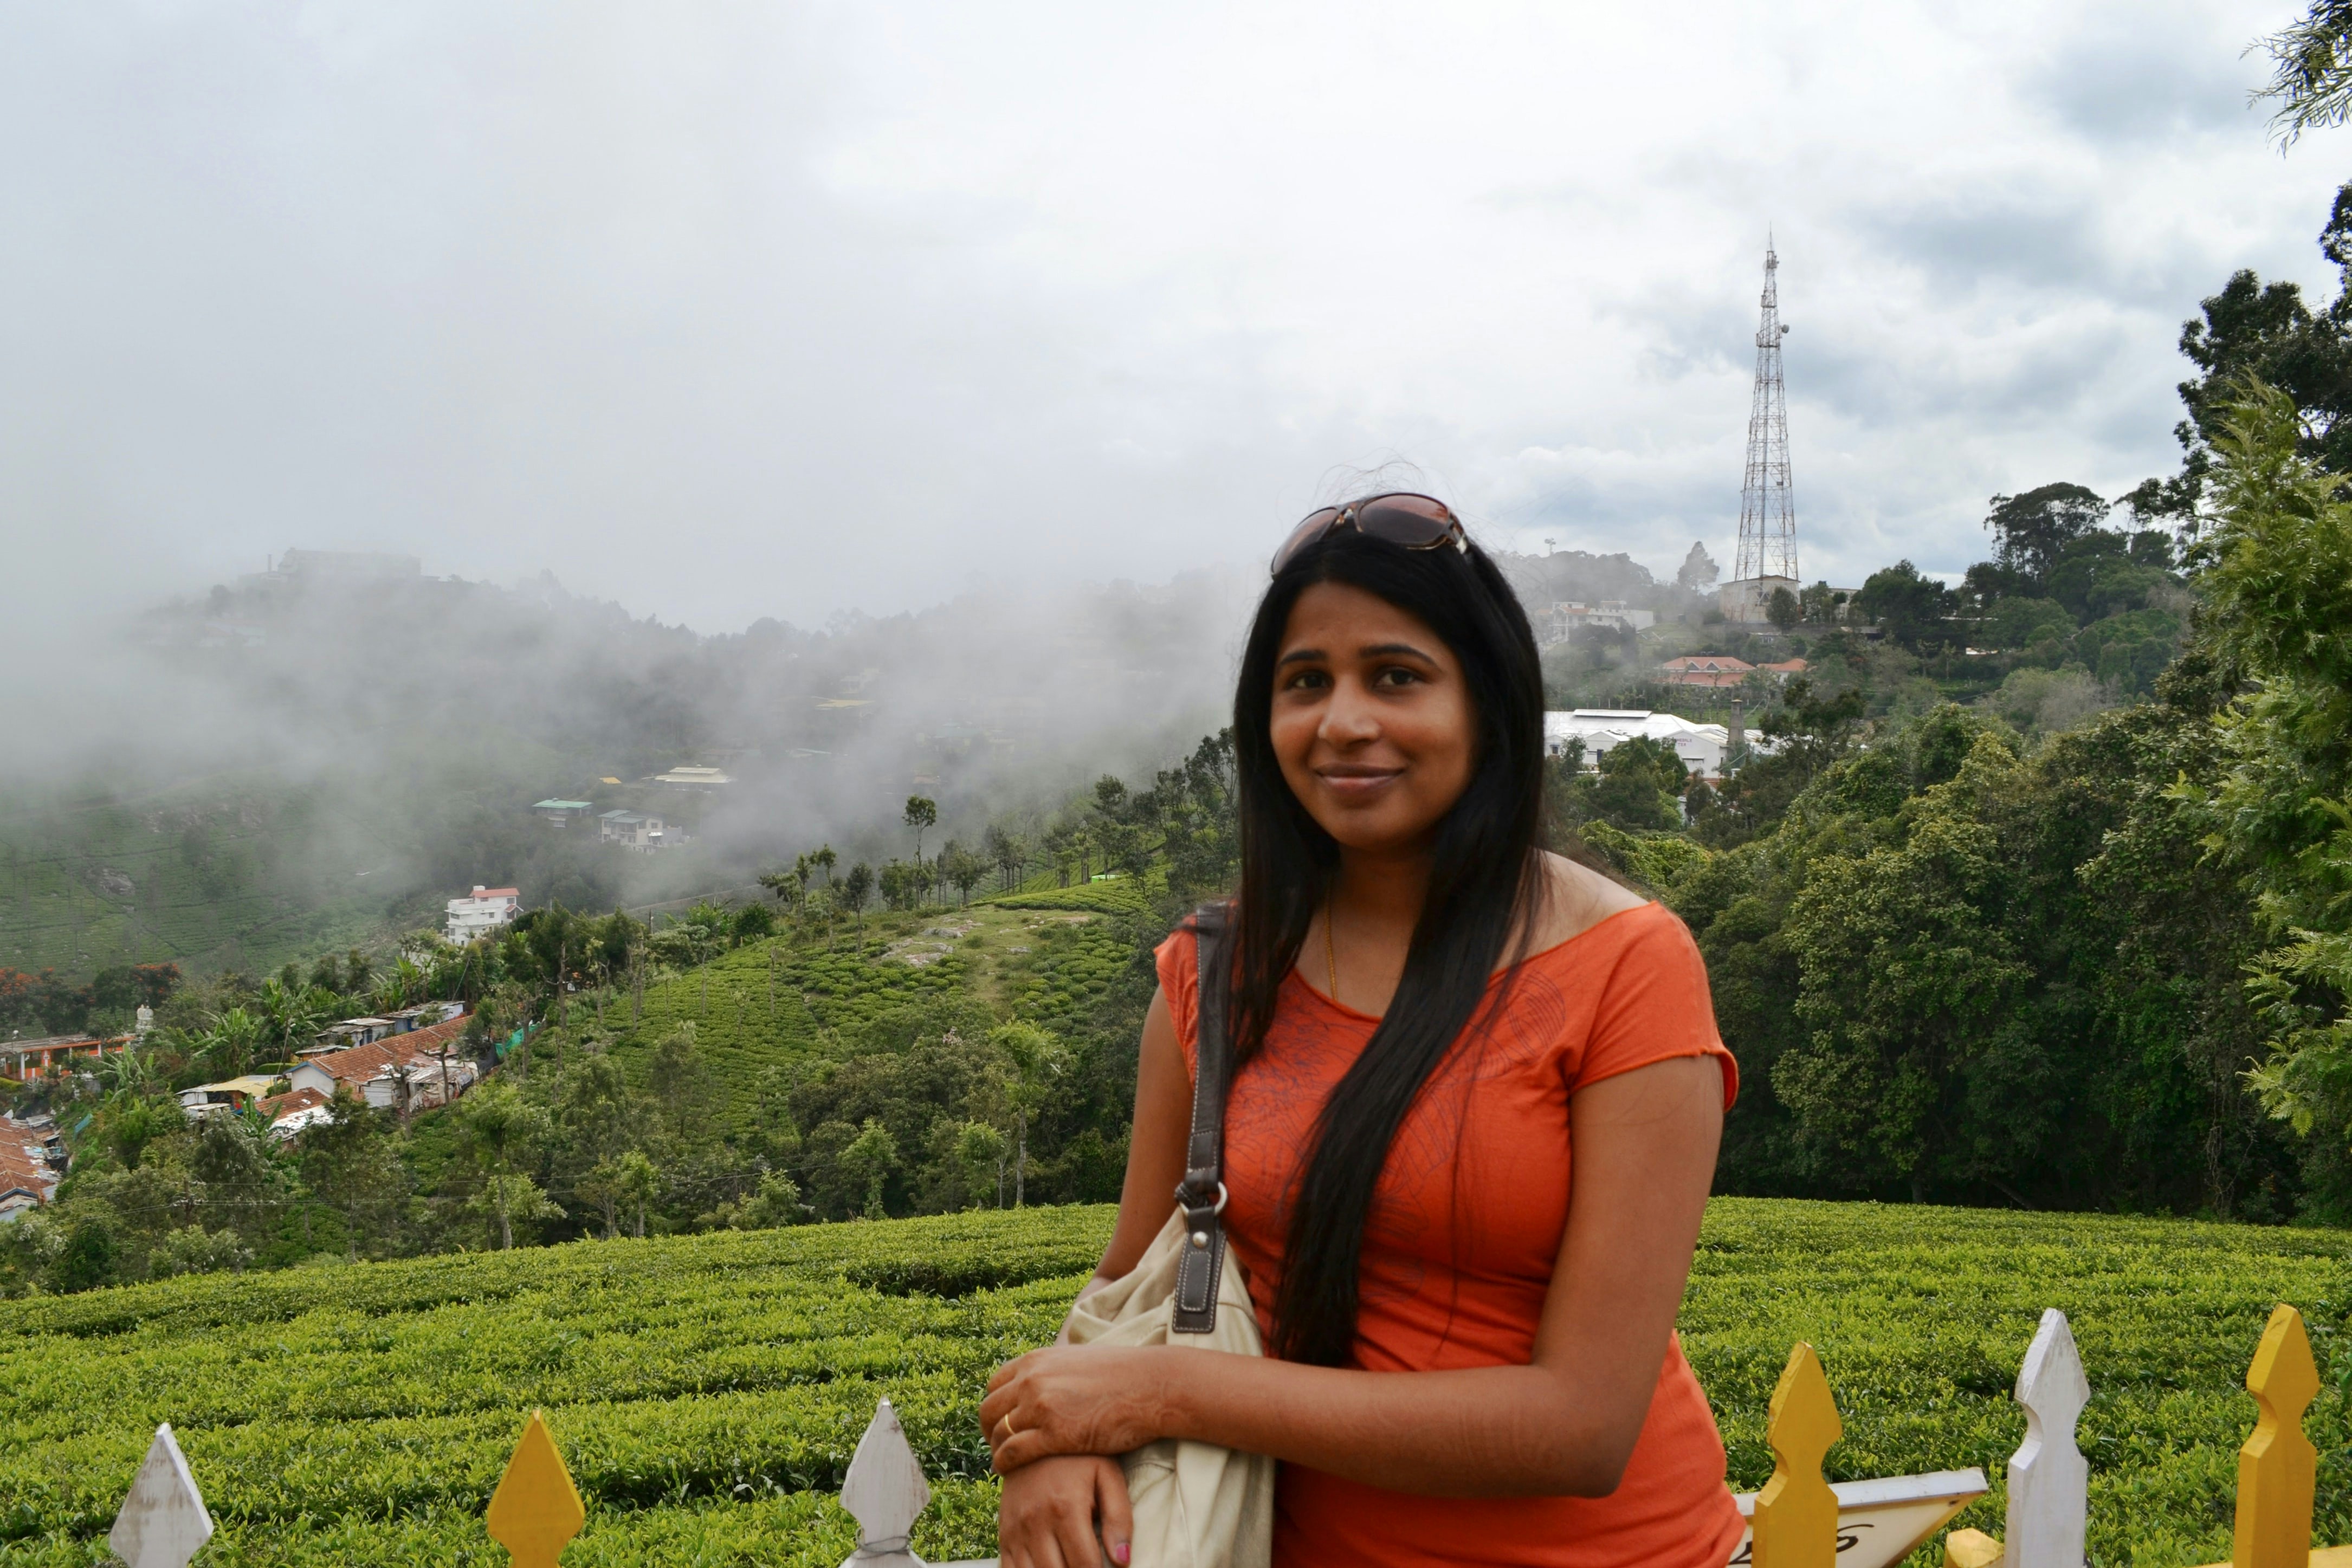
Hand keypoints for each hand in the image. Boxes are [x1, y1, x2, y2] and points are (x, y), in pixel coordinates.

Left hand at [981, 1345, 1176, 1472]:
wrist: (1151, 1387)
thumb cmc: (1123, 1376)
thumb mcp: (1078, 1360)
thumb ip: (1054, 1370)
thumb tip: (1045, 1379)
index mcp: (1037, 1360)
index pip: (994, 1384)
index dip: (994, 1407)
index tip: (1001, 1423)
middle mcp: (1032, 1379)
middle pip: (988, 1410)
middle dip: (989, 1431)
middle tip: (999, 1446)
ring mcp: (1041, 1406)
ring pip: (997, 1433)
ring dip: (997, 1450)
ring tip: (1005, 1463)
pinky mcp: (1054, 1434)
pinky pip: (1012, 1453)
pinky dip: (1004, 1465)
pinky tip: (1010, 1473)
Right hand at [998, 1455, 1132, 1567]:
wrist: (1030, 1435)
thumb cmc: (1077, 1457)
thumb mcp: (1106, 1475)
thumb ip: (1119, 1517)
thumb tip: (1123, 1561)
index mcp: (1065, 1508)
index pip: (1086, 1565)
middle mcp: (1035, 1522)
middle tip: (1088, 1565)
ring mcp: (1015, 1530)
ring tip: (1071, 1564)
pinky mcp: (1004, 1534)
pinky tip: (1048, 1566)